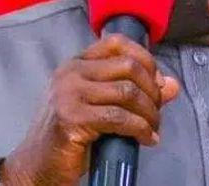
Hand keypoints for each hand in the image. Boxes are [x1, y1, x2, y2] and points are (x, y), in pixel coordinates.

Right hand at [0, 34, 179, 184]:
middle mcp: (70, 73)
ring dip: (149, 113)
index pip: (117, 42)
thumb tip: (172, 85)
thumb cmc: (71, 136)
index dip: (145, 59)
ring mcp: (68, 94)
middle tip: (156, 111)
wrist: (37, 166)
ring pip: (127, 92)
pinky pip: (118, 118)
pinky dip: (140, 129)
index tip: (157, 83)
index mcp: (76, 64)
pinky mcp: (71, 118)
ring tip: (152, 128)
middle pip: (128, 66)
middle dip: (152, 90)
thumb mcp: (103, 107)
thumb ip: (135, 92)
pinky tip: (146, 139)